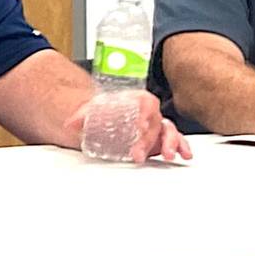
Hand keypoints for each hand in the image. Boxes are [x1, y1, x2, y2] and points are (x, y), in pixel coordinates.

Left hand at [65, 90, 192, 162]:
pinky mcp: (160, 139)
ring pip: (169, 130)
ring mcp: (157, 126)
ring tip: (168, 155)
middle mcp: (149, 112)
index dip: (145, 113)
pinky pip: (176, 140)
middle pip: (155, 122)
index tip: (140, 124)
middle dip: (148, 139)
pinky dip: (182, 146)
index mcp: (136, 100)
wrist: (109, 116)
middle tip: (137, 154)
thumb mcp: (92, 111)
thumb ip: (81, 117)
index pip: (145, 102)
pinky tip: (184, 155)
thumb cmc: (105, 111)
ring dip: (171, 143)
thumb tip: (70, 124)